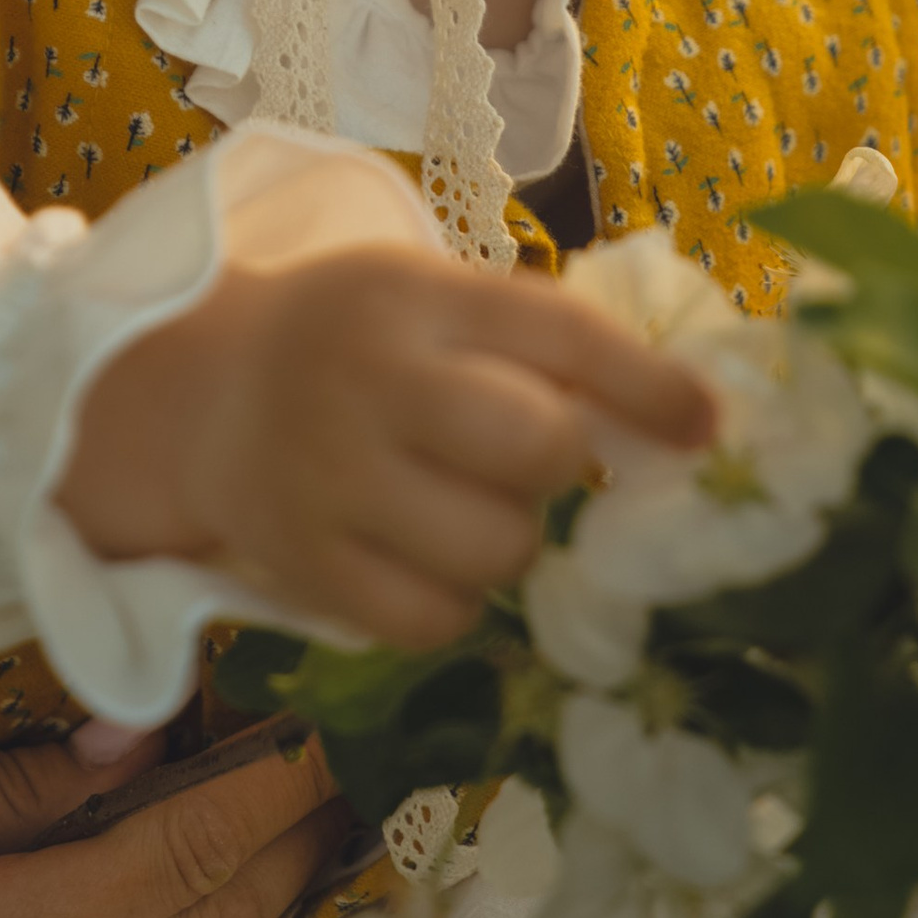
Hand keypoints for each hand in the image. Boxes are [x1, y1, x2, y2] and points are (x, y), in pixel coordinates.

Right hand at [57, 241, 716, 649]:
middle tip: (531, 458)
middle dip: (560, 462)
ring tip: (471, 504)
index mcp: (416, 297)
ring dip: (511, 538)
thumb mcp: (438, 302)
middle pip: (533, 445)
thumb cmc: (363, 343)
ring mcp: (330, 481)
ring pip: (493, 547)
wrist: (208, 397)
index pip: (560, 333)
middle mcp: (370, 383)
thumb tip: (696, 418)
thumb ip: (545, 344)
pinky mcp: (305, 568)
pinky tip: (431, 558)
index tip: (708, 425)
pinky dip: (455, 602)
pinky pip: (431, 620)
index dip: (649, 385)